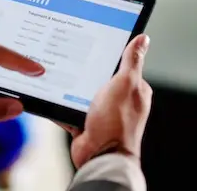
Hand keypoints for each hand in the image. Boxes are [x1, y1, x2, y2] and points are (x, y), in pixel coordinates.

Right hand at [61, 34, 151, 168]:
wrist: (99, 156)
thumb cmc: (116, 122)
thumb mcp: (125, 83)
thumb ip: (132, 61)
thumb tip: (143, 39)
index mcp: (134, 89)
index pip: (124, 64)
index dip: (110, 53)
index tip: (95, 41)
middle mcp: (120, 101)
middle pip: (100, 77)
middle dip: (87, 70)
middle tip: (72, 55)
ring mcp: (103, 113)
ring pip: (84, 92)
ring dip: (72, 87)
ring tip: (60, 73)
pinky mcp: (86, 123)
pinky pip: (71, 108)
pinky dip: (62, 103)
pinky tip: (53, 94)